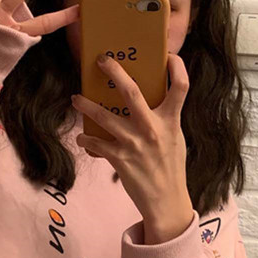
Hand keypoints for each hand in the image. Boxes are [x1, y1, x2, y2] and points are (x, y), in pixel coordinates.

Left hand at [71, 53, 192, 223]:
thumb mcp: (175, 139)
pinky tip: (83, 137)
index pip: (181, 86)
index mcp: (170, 121)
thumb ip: (164, 120)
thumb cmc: (170, 167)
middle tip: (101, 60)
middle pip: (132, 92)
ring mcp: (134, 143)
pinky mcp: (119, 158)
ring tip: (76, 99)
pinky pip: (96, 142)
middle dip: (115, 72)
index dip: (177, 68)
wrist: (165, 200)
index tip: (168, 57)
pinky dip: (87, 138)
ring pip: (104, 116)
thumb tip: (149, 102)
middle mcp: (152, 129)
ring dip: (86, 105)